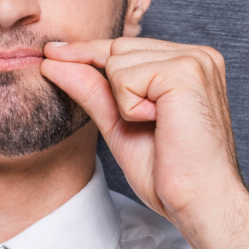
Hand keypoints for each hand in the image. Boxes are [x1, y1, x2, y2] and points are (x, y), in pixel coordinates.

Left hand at [42, 38, 248, 248]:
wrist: (197, 201)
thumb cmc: (167, 169)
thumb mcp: (118, 122)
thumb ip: (91, 89)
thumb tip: (51, 61)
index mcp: (187, 64)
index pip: (123, 46)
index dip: (85, 52)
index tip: (51, 52)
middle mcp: (196, 55)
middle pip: (115, 48)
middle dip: (112, 88)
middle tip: (147, 124)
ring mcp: (194, 60)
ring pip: (116, 61)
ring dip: (124, 102)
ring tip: (159, 126)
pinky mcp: (185, 72)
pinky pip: (124, 77)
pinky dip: (130, 107)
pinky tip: (160, 124)